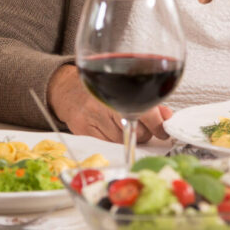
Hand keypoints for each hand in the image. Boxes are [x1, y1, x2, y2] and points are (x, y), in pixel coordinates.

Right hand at [47, 64, 172, 142]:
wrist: (63, 87)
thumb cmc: (98, 86)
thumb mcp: (123, 85)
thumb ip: (146, 100)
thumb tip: (166, 116)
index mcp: (116, 90)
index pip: (145, 112)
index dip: (158, 124)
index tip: (163, 130)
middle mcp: (101, 104)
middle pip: (137, 131)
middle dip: (144, 130)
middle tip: (139, 123)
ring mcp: (90, 118)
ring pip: (123, 140)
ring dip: (127, 136)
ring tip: (120, 123)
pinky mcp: (82, 130)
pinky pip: (108, 144)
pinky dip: (112, 138)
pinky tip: (107, 127)